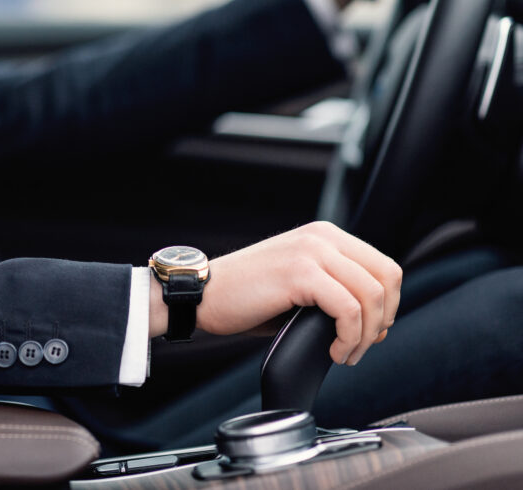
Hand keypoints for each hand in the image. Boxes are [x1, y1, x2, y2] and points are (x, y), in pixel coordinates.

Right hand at [149, 221, 401, 365]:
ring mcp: (311, 251)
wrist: (202, 294)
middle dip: (382, 321)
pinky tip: (334, 352)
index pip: (385, 267)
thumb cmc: (245, 297)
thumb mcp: (298, 285)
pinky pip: (348, 310)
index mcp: (325, 236)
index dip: (388, 306)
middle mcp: (322, 237)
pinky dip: (349, 338)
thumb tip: (377, 324)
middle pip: (387, 279)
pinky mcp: (299, 273)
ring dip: (366, 336)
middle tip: (359, 347)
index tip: (370, 333)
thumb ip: (336, 292)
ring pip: (371, 296)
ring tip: (345, 354)